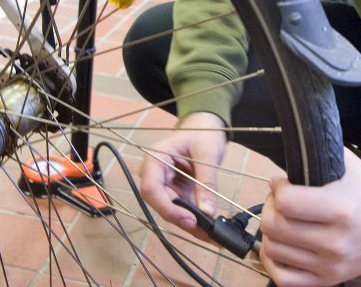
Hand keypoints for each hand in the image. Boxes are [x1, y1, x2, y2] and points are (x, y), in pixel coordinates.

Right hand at [139, 111, 226, 232]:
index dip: (166, 207)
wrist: (206, 126)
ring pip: (171, 209)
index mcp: (155, 159)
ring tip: (210, 234)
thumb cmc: (203, 133)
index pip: (150, 188)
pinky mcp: (176, 190)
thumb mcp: (207, 154)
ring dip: (189, 222)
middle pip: (160, 203)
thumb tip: (207, 211)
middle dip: (180, 218)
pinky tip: (207, 230)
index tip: (188, 218)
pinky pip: (182, 208)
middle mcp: (156, 173)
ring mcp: (165, 183)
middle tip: (204, 231)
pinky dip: (194, 218)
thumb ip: (206, 181)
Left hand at [258, 147, 360, 285]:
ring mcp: (330, 265)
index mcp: (341, 208)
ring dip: (271, 232)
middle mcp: (335, 241)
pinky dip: (273, 260)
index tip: (284, 183)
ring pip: (272, 249)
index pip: (286, 202)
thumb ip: (317, 154)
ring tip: (285, 220)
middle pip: (274, 226)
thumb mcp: (348, 165)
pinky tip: (282, 245)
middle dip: (271, 207)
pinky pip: (282, 278)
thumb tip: (285, 150)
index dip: (278, 188)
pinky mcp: (327, 281)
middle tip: (281, 201)